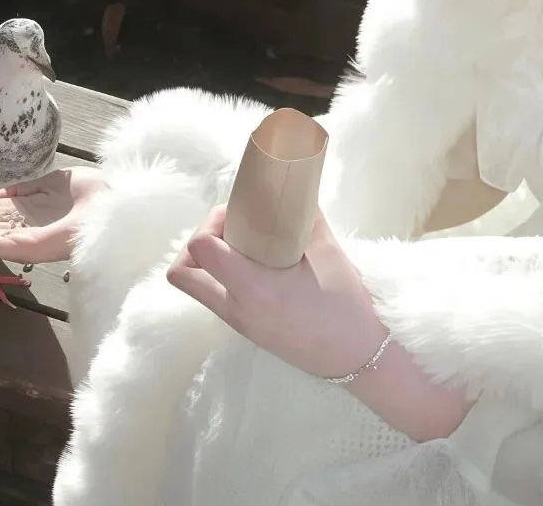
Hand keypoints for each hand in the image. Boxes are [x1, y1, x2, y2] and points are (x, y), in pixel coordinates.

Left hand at [168, 205, 475, 441]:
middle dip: (197, 243)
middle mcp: (236, 309)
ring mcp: (238, 325)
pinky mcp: (247, 332)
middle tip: (232, 229)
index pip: (200, 249)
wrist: (361, 357)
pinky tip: (257, 266)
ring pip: (196, 288)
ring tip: (245, 246)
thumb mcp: (328, 252)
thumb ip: (306, 216)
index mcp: (253, 288)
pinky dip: (222, 277)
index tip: (238, 212)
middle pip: (181, 274)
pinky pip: (216, 299)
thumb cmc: (346, 304)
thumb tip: (294, 186)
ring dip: (208, 261)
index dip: (212, 222)